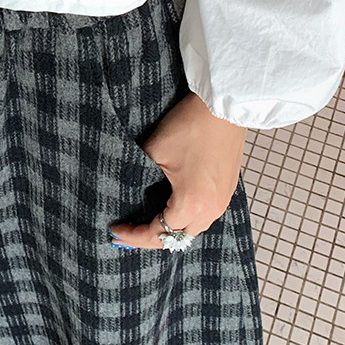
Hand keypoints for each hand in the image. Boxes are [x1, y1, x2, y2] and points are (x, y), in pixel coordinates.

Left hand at [108, 93, 245, 250]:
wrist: (223, 106)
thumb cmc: (192, 125)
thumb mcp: (155, 151)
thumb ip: (140, 174)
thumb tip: (130, 186)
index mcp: (192, 203)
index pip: (158, 233)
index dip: (134, 235)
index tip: (116, 230)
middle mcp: (211, 208)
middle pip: (177, 238)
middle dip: (151, 237)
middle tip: (129, 231)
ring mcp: (222, 200)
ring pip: (193, 228)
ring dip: (171, 229)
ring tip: (148, 222)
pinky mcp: (227, 189)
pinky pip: (205, 214)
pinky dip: (186, 217)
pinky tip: (171, 208)